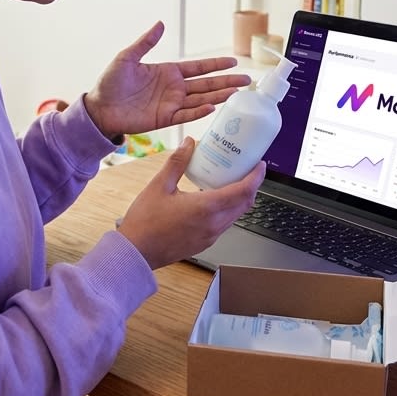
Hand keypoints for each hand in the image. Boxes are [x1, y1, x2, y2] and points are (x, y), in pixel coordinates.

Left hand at [85, 21, 249, 138]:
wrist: (99, 108)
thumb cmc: (111, 82)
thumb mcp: (127, 57)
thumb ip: (146, 43)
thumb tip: (160, 23)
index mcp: (168, 72)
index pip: (198, 67)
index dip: (216, 65)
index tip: (233, 62)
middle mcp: (174, 88)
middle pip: (206, 84)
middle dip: (226, 81)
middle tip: (247, 80)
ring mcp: (171, 104)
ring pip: (201, 99)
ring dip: (219, 95)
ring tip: (237, 92)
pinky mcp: (164, 119)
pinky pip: (185, 115)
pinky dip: (198, 111)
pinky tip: (212, 106)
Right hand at [117, 138, 263, 269]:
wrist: (136, 252)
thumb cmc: (145, 222)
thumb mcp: (159, 185)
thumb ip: (178, 162)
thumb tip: (189, 143)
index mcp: (206, 208)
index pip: (243, 191)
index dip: (256, 177)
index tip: (260, 165)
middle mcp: (213, 224)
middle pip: (245, 204)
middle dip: (251, 186)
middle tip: (247, 169)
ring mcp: (210, 236)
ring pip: (236, 215)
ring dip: (239, 199)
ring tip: (232, 181)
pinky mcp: (205, 243)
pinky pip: (225, 224)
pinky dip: (228, 210)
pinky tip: (215, 199)